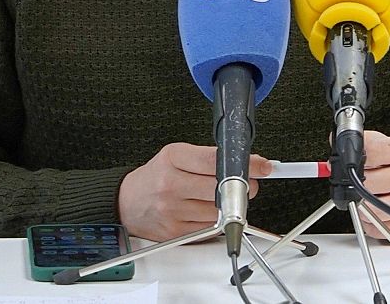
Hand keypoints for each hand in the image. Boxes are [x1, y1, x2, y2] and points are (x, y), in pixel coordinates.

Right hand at [117, 142, 272, 240]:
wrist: (127, 202)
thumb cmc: (156, 176)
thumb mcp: (177, 155)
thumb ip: (209, 157)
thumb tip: (246, 163)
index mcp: (172, 159)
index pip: (216, 160)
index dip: (245, 164)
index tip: (262, 167)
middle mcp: (171, 184)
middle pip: (222, 188)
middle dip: (243, 187)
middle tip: (246, 185)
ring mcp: (172, 211)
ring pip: (219, 211)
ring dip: (229, 206)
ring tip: (217, 198)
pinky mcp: (175, 232)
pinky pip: (209, 228)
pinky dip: (215, 221)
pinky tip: (204, 211)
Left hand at [357, 131, 389, 241]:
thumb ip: (371, 143)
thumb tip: (335, 140)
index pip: (371, 150)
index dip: (353, 157)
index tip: (349, 161)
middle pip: (366, 183)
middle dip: (357, 185)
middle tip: (362, 183)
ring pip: (368, 209)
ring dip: (362, 206)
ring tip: (372, 198)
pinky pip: (377, 228)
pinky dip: (372, 223)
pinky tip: (381, 213)